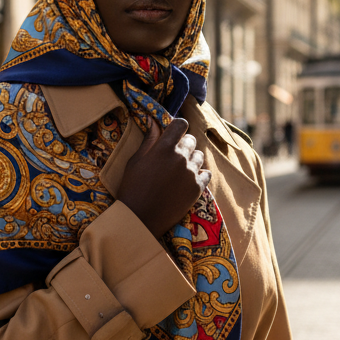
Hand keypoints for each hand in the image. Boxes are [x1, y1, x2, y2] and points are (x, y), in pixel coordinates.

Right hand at [116, 118, 210, 237]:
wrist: (140, 219)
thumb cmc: (132, 188)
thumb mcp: (135, 161)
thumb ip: (149, 140)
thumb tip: (153, 121)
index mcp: (164, 148)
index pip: (181, 124)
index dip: (177, 127)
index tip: (173, 134)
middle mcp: (181, 157)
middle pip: (191, 140)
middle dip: (183, 144)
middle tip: (173, 156)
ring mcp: (191, 173)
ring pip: (199, 156)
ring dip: (192, 159)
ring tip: (180, 170)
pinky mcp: (197, 188)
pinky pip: (206, 173)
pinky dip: (200, 174)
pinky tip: (189, 179)